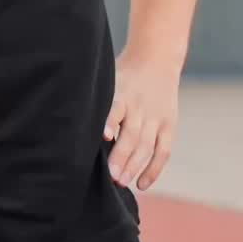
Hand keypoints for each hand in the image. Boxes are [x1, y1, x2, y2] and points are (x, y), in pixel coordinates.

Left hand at [104, 53, 179, 191]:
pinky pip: (163, 151)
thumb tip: (73, 125)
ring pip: (146, 146)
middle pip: (132, 135)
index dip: (110, 123)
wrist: (157, 58)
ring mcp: (157, 117)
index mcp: (123, 94)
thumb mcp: (109, 80)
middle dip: (121, 156)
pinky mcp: (169, 125)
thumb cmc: (124, 74)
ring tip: (121, 182)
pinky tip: (142, 184)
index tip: (102, 137)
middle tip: (110, 176)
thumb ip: (99, 103)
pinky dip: (154, 169)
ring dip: (134, 166)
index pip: (116, 110)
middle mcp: (141, 107)